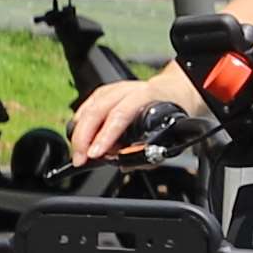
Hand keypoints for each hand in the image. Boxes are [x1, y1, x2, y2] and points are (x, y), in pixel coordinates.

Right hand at [67, 72, 192, 159]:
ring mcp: (115, 88)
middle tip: (80, 158)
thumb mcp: (166, 135)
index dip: (105, 136)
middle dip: (84, 138)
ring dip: (79, 133)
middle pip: (98, 110)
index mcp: (146, 96)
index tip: (95, 154)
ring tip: (79, 152)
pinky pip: (87, 106)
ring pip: (89, 108)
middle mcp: (129, 89)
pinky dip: (80, 123)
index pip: (120, 115)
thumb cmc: (171, 114)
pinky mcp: (105, 91)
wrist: (174, 92)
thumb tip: (123, 163)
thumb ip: (146, 152)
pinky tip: (78, 136)